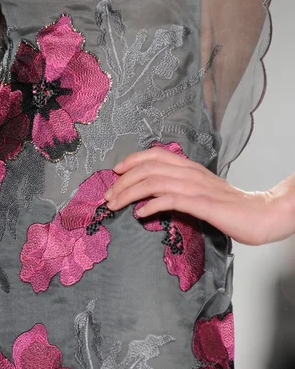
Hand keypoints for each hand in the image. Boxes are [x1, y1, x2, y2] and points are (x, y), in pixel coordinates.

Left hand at [104, 145, 294, 245]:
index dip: (132, 160)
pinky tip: (140, 214)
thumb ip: (179, 187)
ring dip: (129, 193)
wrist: (259, 214)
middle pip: (148, 168)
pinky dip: (150, 205)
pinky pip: (170, 200)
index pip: (155, 155)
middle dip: (122, 181)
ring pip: (153, 182)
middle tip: (108, 196)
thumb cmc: (229, 206)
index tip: (116, 172)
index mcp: (189, 167)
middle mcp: (190, 173)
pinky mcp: (201, 204)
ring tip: (115, 205)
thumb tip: (153, 195)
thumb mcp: (201, 190)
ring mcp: (195, 187)